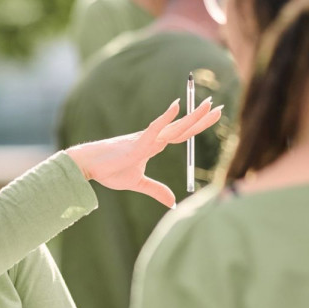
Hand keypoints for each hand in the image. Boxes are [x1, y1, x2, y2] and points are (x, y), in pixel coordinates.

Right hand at [65, 97, 223, 206]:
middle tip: (219, 107)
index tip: (212, 116)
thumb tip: (172, 202)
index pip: (181, 134)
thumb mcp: (137, 183)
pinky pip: (154, 129)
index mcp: (154, 146)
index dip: (197, 125)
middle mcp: (153, 139)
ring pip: (174, 127)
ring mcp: (146, 139)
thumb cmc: (109, 170)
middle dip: (201, 118)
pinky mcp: (137, 143)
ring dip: (192, 117)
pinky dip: (165, 119)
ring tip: (208, 105)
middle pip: (182, 128)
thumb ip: (156, 190)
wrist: (89, 166)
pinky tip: (176, 108)